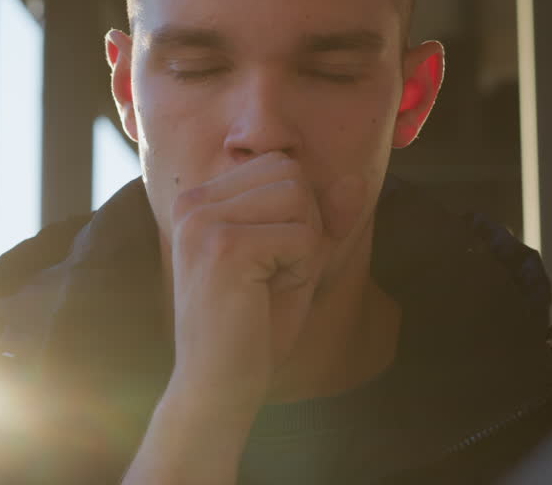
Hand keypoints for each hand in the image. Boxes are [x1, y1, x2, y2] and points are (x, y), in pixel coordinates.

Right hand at [166, 152, 361, 415]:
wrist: (219, 386)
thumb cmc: (256, 326)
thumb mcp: (298, 260)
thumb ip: (324, 218)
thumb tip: (357, 180)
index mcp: (200, 198)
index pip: (281, 165)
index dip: (299, 214)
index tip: (270, 260)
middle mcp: (194, 201)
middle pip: (291, 174)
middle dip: (304, 225)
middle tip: (274, 273)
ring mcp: (205, 221)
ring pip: (300, 198)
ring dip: (304, 247)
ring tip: (270, 283)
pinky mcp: (225, 246)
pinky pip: (304, 236)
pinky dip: (303, 269)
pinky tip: (269, 295)